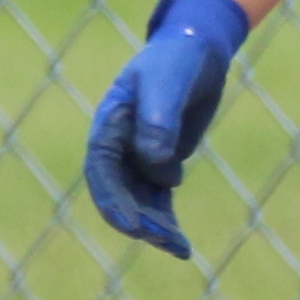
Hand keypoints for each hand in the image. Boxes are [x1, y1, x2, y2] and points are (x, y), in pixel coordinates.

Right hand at [84, 0, 251, 257]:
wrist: (197, 50)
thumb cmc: (177, 61)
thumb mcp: (169, 83)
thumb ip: (160, 120)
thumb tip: (156, 163)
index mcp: (110, 125)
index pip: (102, 170)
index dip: (113, 200)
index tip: (132, 226)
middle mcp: (119, 145)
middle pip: (120, 192)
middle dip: (138, 219)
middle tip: (163, 241)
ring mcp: (138, 155)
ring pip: (140, 199)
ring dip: (155, 225)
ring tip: (179, 249)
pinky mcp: (161, 161)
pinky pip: (159, 196)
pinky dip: (167, 217)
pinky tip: (180, 241)